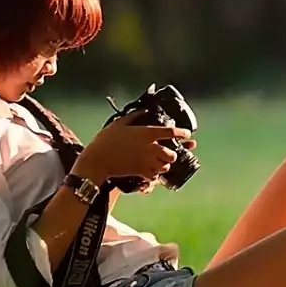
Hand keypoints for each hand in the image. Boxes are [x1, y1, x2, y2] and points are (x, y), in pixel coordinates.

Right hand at [73, 112, 193, 187]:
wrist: (97, 160)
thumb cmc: (106, 140)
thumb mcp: (119, 123)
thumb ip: (133, 116)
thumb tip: (143, 110)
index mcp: (146, 133)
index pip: (171, 132)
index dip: (182, 133)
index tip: (188, 134)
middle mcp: (149, 148)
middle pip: (171, 154)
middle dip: (173, 154)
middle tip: (169, 153)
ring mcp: (145, 161)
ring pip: (164, 166)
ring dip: (164, 165)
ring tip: (160, 163)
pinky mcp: (140, 172)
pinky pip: (154, 176)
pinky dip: (155, 175)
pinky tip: (151, 171)